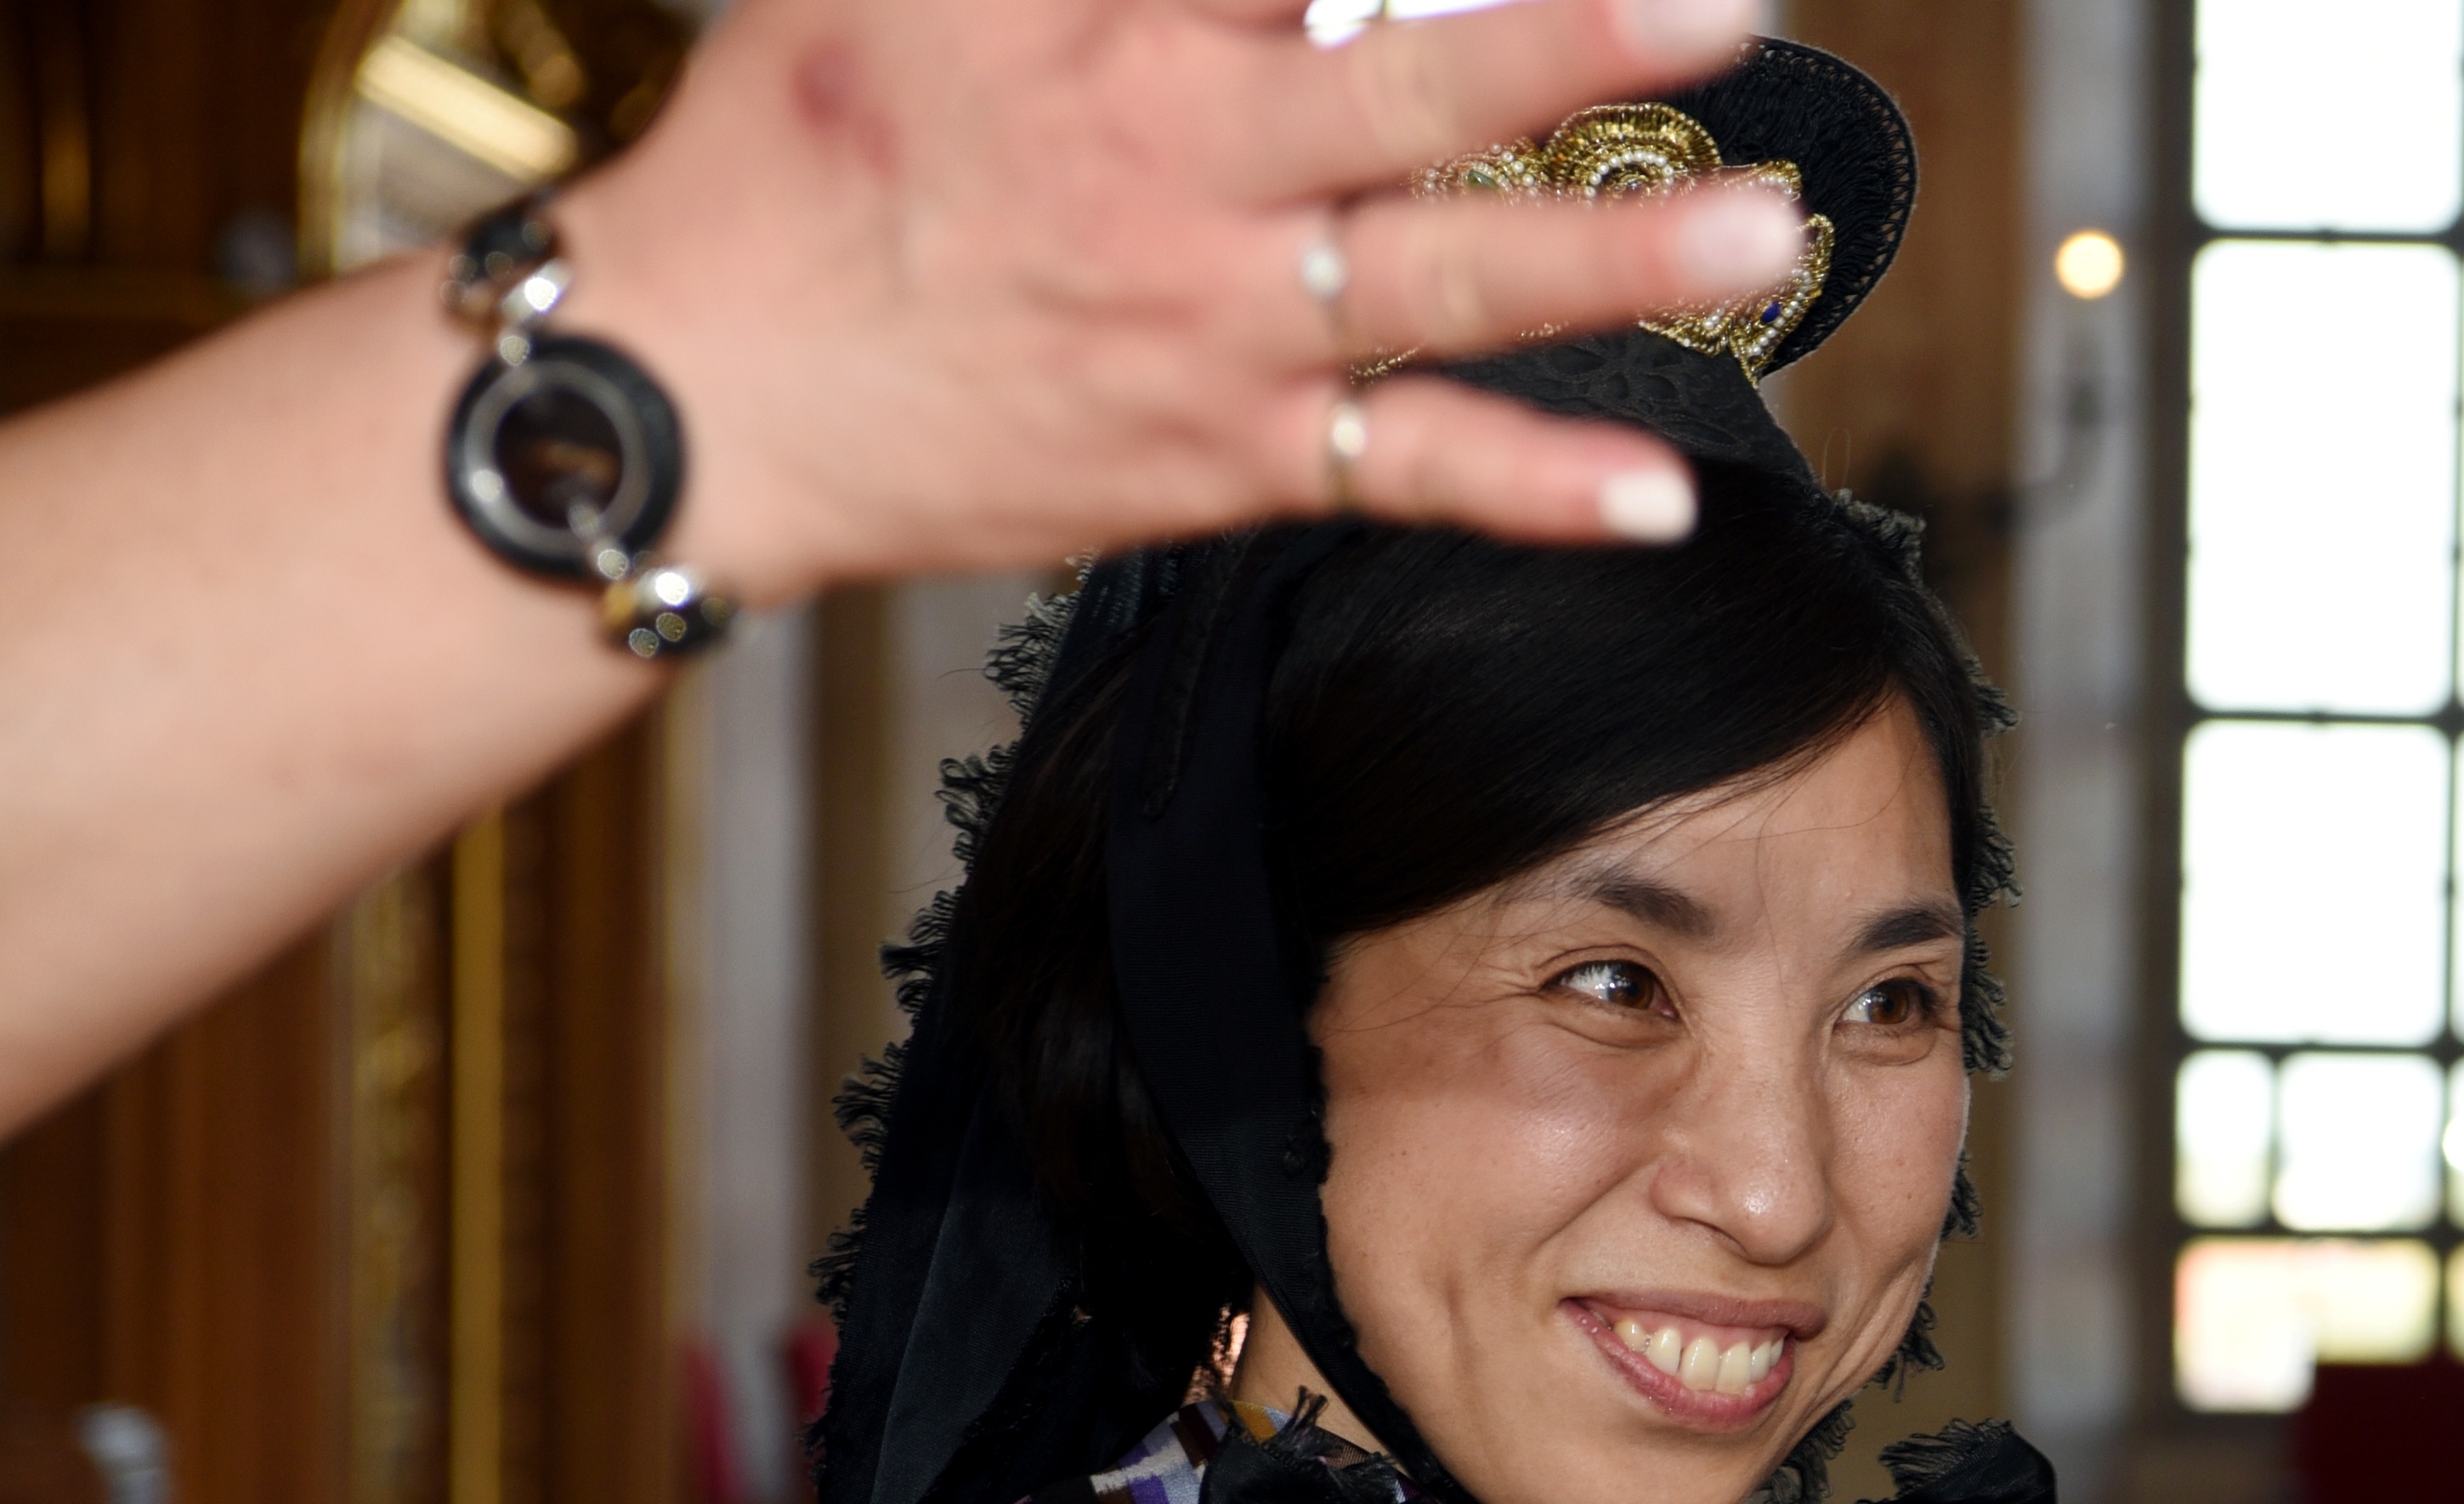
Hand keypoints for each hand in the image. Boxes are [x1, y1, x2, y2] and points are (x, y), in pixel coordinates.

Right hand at [567, 0, 1818, 601]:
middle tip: (1728, 2)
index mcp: (1100, 27)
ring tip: (1760, 225)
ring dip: (1616, 258)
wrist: (703, 392)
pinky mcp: (1225, 460)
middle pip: (1412, 82)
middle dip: (1579, 38)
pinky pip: (1409, 477)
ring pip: (1446, 279)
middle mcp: (1179, 167)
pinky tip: (1665, 494)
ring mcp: (1216, 325)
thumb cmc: (801, 159)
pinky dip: (1539, 492)